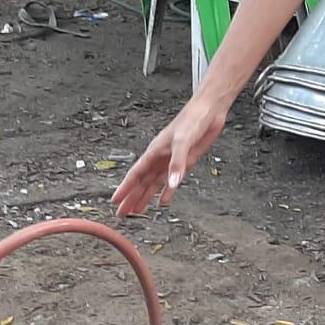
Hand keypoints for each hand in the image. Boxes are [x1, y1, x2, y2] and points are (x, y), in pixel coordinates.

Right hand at [113, 93, 229, 215]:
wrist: (209, 111)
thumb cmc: (192, 119)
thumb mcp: (183, 141)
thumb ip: (177, 163)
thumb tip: (172, 183)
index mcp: (155, 151)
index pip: (136, 174)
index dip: (125, 188)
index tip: (115, 200)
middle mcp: (160, 158)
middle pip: (142, 182)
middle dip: (131, 197)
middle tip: (122, 212)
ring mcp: (171, 161)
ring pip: (153, 183)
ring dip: (145, 197)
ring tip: (137, 210)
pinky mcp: (184, 162)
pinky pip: (171, 180)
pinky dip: (166, 192)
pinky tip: (162, 201)